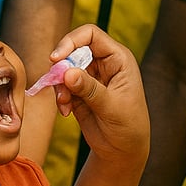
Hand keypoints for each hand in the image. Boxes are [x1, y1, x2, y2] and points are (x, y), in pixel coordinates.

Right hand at [50, 25, 149, 164]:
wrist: (122, 151)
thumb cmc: (128, 126)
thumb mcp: (112, 107)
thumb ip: (90, 89)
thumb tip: (67, 72)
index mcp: (118, 59)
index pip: (91, 35)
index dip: (72, 41)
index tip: (57, 58)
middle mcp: (103, 63)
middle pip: (73, 50)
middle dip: (62, 67)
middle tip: (57, 84)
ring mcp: (90, 77)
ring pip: (64, 68)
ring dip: (59, 85)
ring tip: (65, 104)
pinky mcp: (79, 91)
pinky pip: (62, 85)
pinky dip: (60, 96)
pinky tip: (66, 112)